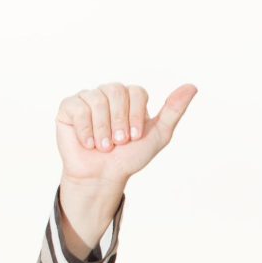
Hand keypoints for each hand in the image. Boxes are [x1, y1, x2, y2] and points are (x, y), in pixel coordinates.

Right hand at [54, 81, 195, 248]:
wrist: (103, 176)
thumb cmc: (130, 157)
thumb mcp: (157, 135)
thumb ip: (173, 111)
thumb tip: (192, 86)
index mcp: (130, 97)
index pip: (136, 91)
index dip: (136, 114)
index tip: (134, 137)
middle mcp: (109, 93)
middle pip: (115, 90)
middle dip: (119, 121)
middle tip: (118, 142)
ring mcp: (88, 98)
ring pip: (96, 99)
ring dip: (102, 128)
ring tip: (103, 146)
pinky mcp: (69, 107)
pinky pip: (76, 107)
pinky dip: (85, 129)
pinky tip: (88, 143)